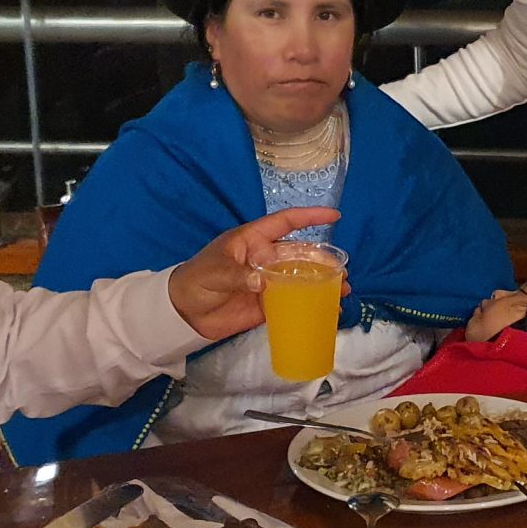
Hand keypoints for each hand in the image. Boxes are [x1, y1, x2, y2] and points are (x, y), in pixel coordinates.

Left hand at [168, 208, 342, 340]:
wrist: (183, 312)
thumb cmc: (196, 280)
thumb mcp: (214, 272)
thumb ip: (238, 275)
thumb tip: (263, 281)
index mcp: (253, 240)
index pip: (285, 223)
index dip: (309, 217)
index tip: (335, 215)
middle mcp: (265, 258)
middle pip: (301, 254)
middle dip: (323, 260)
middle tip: (342, 271)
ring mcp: (268, 281)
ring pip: (301, 278)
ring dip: (322, 283)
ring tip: (342, 291)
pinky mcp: (267, 304)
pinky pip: (292, 302)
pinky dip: (310, 305)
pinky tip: (327, 311)